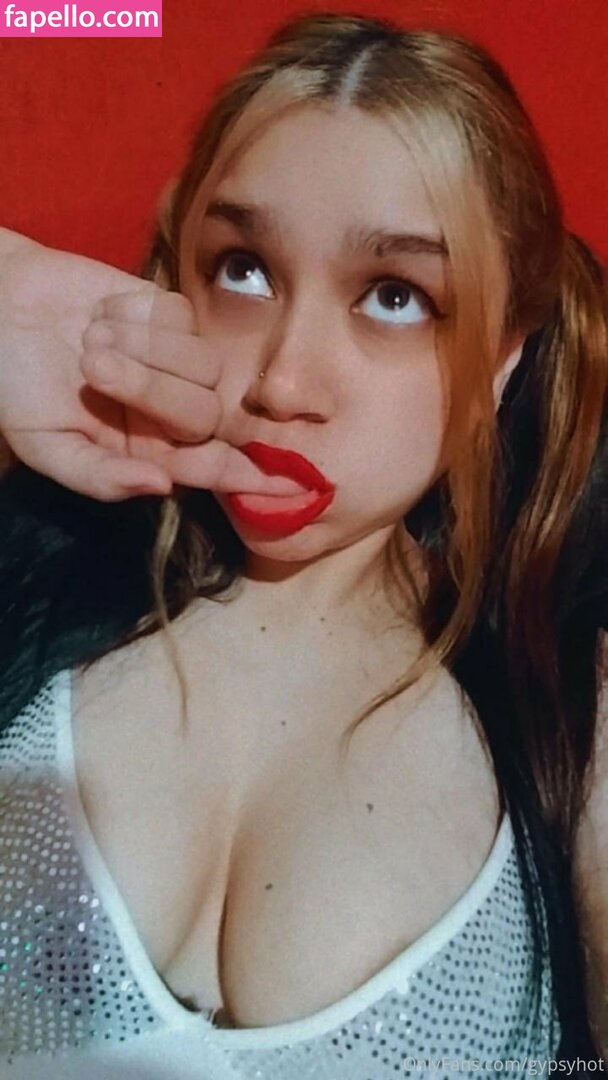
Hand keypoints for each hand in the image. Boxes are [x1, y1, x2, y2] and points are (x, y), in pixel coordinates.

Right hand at [0, 231, 294, 500]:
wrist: (0, 312)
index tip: (288, 491)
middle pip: (205, 415)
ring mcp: (176, 360)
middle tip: (90, 366)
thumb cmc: (18, 389)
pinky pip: (181, 319)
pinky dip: (135, 316)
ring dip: (141, 349)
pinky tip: (100, 314)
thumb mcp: (45, 446)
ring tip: (88, 339)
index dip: (250, 480)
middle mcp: (172, 411)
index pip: (212, 470)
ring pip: (203, 365)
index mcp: (149, 451)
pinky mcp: (171, 312)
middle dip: (151, 389)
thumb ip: (100, 476)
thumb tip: (161, 488)